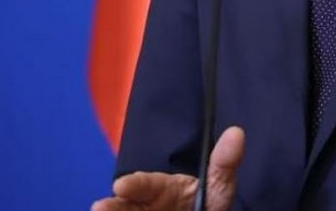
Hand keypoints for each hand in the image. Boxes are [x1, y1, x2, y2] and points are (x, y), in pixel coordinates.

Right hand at [91, 126, 244, 210]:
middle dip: (112, 206)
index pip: (145, 185)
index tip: (121, 185)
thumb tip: (236, 132)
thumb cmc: (208, 203)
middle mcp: (145, 206)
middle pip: (125, 206)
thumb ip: (223, 164)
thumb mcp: (218, 186)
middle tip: (99, 208)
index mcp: (161, 189)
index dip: (135, 184)